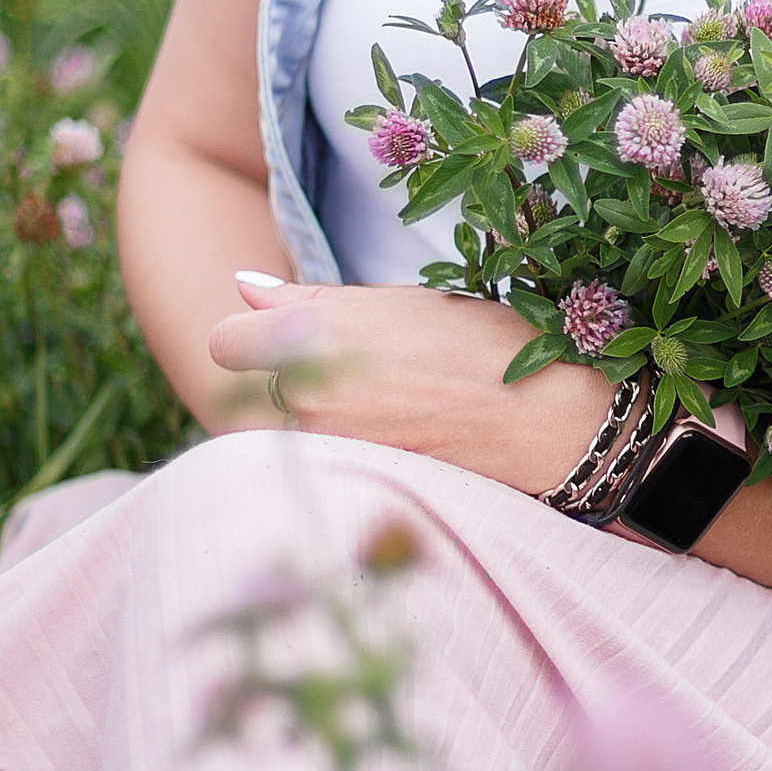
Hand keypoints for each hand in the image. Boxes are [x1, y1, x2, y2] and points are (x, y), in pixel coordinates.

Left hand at [207, 274, 613, 492]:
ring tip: (376, 399)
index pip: (226, 343)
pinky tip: (386, 431)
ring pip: (283, 428)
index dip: (251, 333)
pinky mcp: (353, 481)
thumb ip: (308, 300)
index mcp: (315, 337)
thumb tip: (241, 289)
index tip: (280, 333)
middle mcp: (310, 398)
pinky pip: (316, 460)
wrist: (546, 421)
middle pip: (251, 390)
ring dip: (310, 413)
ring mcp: (330, 448)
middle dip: (283, 376)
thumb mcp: (397, 301)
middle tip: (346, 366)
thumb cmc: (480, 345)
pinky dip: (336, 446)